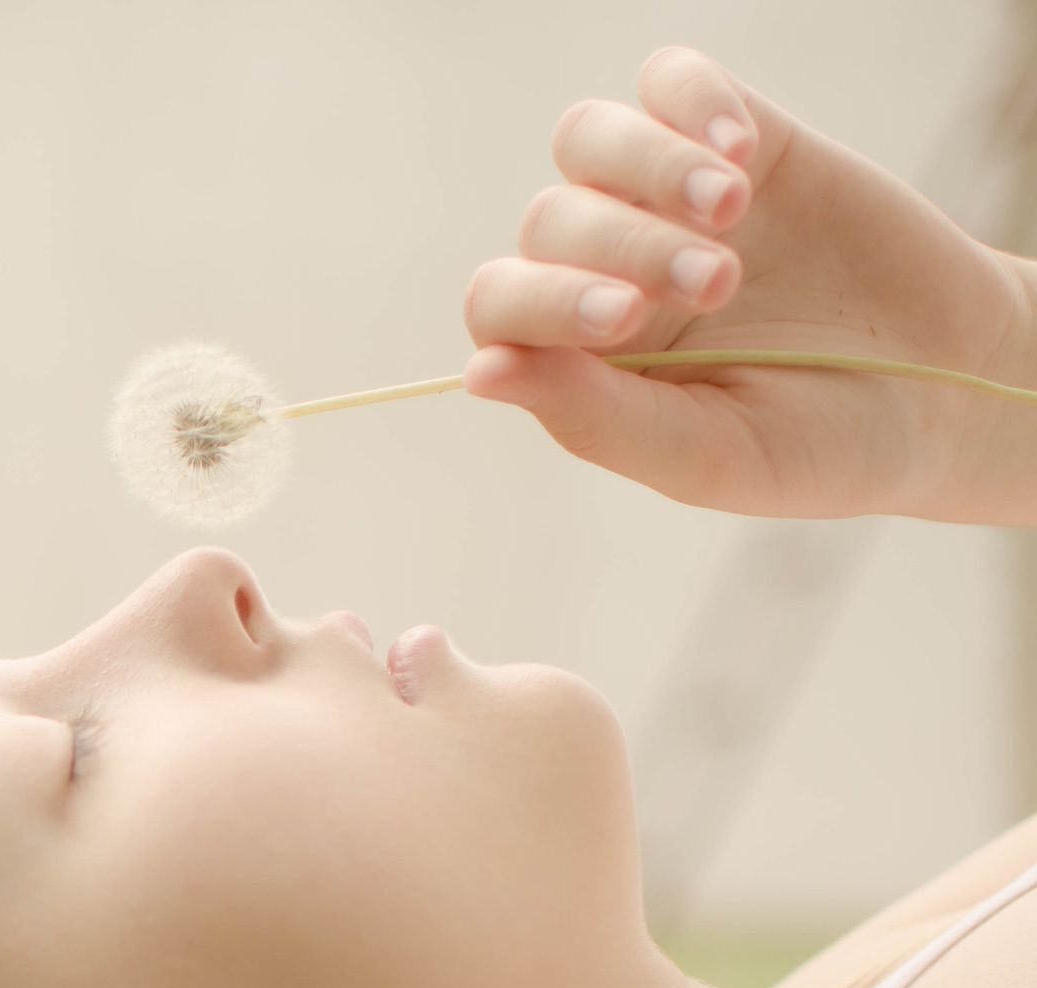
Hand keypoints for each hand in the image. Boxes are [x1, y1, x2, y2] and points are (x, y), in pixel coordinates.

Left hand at [462, 46, 1036, 526]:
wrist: (954, 391)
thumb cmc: (819, 443)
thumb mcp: (711, 453)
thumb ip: (596, 417)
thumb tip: (484, 371)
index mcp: (582, 355)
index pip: (502, 305)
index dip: (543, 301)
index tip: (626, 319)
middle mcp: (608, 270)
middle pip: (551, 220)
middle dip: (626, 247)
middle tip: (718, 284)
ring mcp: (668, 201)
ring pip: (590, 140)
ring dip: (649, 166)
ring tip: (729, 210)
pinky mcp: (743, 141)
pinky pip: (673, 82)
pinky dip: (693, 102)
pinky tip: (743, 154)